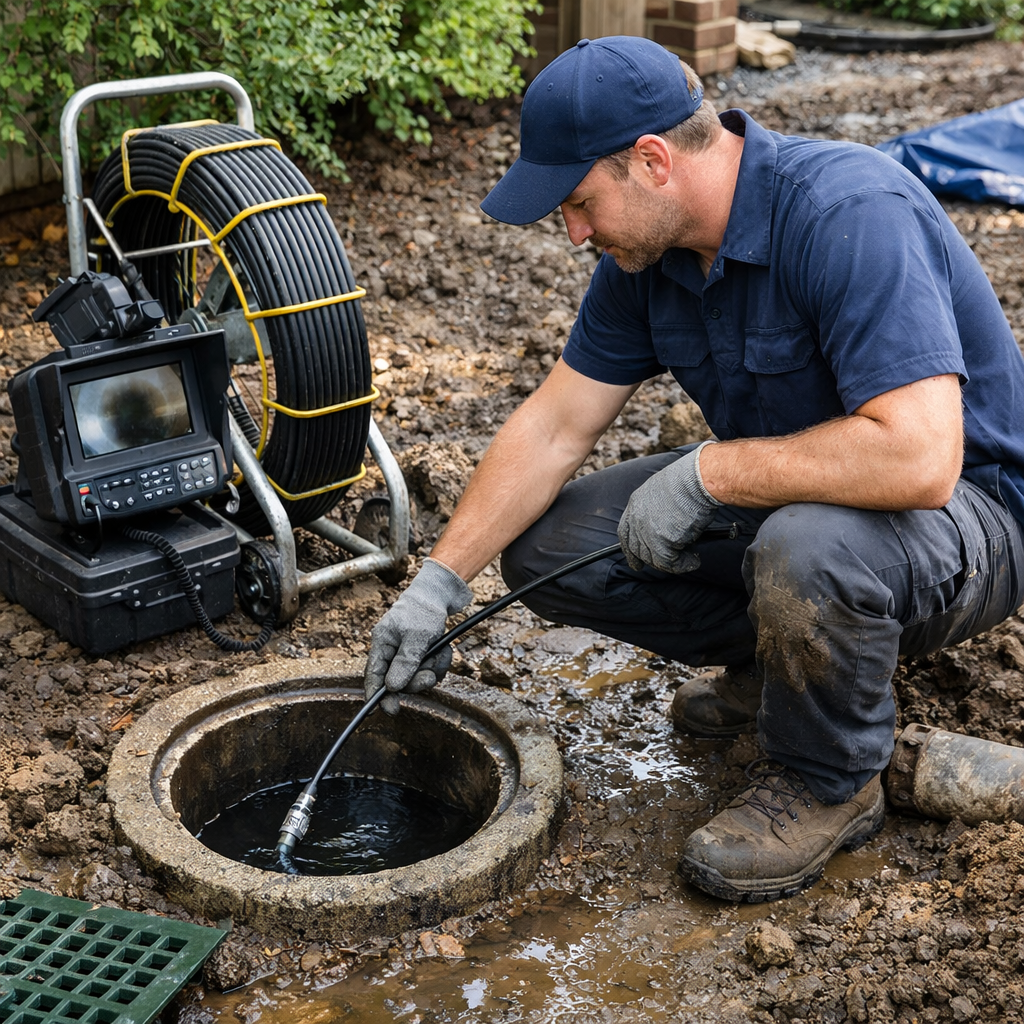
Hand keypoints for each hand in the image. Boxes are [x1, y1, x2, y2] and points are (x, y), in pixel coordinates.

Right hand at [364, 558, 473, 713]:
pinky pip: (429, 668)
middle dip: (416, 680)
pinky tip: (443, 651)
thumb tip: (393, 687)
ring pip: (416, 676)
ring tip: (440, 653)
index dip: (378, 695)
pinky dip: (439, 662)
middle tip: (429, 676)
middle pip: (398, 680)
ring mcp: (406, 651)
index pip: (374, 675)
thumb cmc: (425, 609)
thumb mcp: (417, 636)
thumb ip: (406, 661)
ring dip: (432, 668)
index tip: (388, 710)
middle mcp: (391, 649)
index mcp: (382, 642)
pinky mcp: (420, 652)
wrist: (440, 592)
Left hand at [618, 440, 720, 573]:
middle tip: (665, 565)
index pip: (625, 532)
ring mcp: (647, 533)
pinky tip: (693, 561)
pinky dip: (683, 565)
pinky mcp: (661, 543)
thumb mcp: (662, 490)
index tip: (634, 559)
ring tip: (688, 559)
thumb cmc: (688, 480)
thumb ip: (658, 509)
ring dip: (671, 563)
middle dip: (650, 560)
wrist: (696, 480)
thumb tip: (667, 525)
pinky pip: (670, 563)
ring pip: (654, 559)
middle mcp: (637, 519)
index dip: (629, 548)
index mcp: (636, 504)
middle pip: (638, 549)